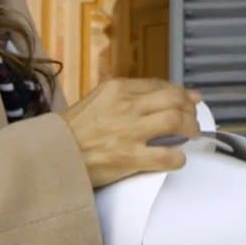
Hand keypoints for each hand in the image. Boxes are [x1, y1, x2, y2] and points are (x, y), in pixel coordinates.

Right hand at [63, 78, 201, 187]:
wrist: (51, 154)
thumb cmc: (72, 130)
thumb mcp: (95, 100)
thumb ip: (123, 97)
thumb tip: (155, 98)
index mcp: (117, 89)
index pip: (159, 85)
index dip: (181, 92)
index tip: (191, 99)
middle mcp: (126, 106)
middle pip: (174, 100)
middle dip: (190, 109)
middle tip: (193, 119)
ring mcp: (129, 132)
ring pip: (176, 121)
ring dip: (190, 128)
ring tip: (191, 135)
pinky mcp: (129, 157)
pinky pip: (166, 156)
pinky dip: (178, 158)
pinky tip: (178, 159)